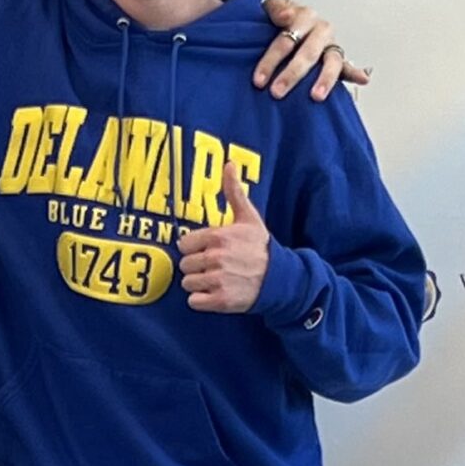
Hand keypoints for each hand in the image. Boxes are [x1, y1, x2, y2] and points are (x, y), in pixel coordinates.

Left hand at [178, 162, 268, 312]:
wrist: (280, 279)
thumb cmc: (260, 247)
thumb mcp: (248, 218)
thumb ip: (234, 192)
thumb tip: (229, 164)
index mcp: (218, 237)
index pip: (184, 244)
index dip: (194, 248)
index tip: (208, 250)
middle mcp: (216, 258)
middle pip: (184, 265)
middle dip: (196, 267)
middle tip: (214, 267)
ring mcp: (218, 280)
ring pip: (187, 283)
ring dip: (198, 284)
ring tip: (217, 280)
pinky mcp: (221, 301)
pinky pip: (194, 302)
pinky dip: (202, 300)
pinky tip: (216, 293)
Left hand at [257, 0, 369, 100]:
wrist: (282, 20)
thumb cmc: (276, 18)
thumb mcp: (270, 7)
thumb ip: (276, 9)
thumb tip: (287, 16)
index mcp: (304, 16)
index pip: (287, 40)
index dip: (271, 60)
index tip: (259, 80)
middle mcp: (320, 30)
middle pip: (308, 53)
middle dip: (292, 74)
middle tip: (277, 92)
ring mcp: (330, 44)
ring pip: (331, 61)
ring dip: (324, 79)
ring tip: (316, 96)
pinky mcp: (336, 58)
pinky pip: (346, 66)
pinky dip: (355, 73)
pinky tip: (363, 79)